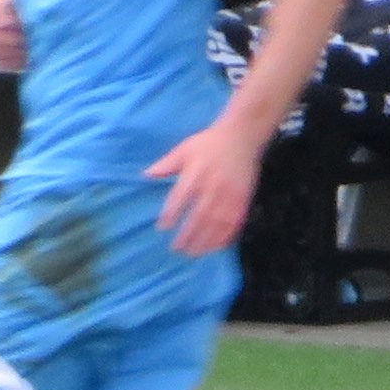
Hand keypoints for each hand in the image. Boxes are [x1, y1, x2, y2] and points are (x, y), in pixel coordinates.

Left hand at [148, 114, 271, 260]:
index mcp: (197, 173)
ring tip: (194, 253)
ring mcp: (230, 195)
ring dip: (206, 241)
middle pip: (200, 216)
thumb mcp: (185, 149)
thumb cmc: (209, 144)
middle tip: (177, 248)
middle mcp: (214, 186)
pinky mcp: (243, 199)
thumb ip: (166, 164)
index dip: (171, 215)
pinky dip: (225, 237)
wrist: (242, 136)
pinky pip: (235, 223)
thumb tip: (146, 175)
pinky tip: (215, 247)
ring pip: (217, 224)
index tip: (163, 227)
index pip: (181, 198)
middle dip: (188, 235)